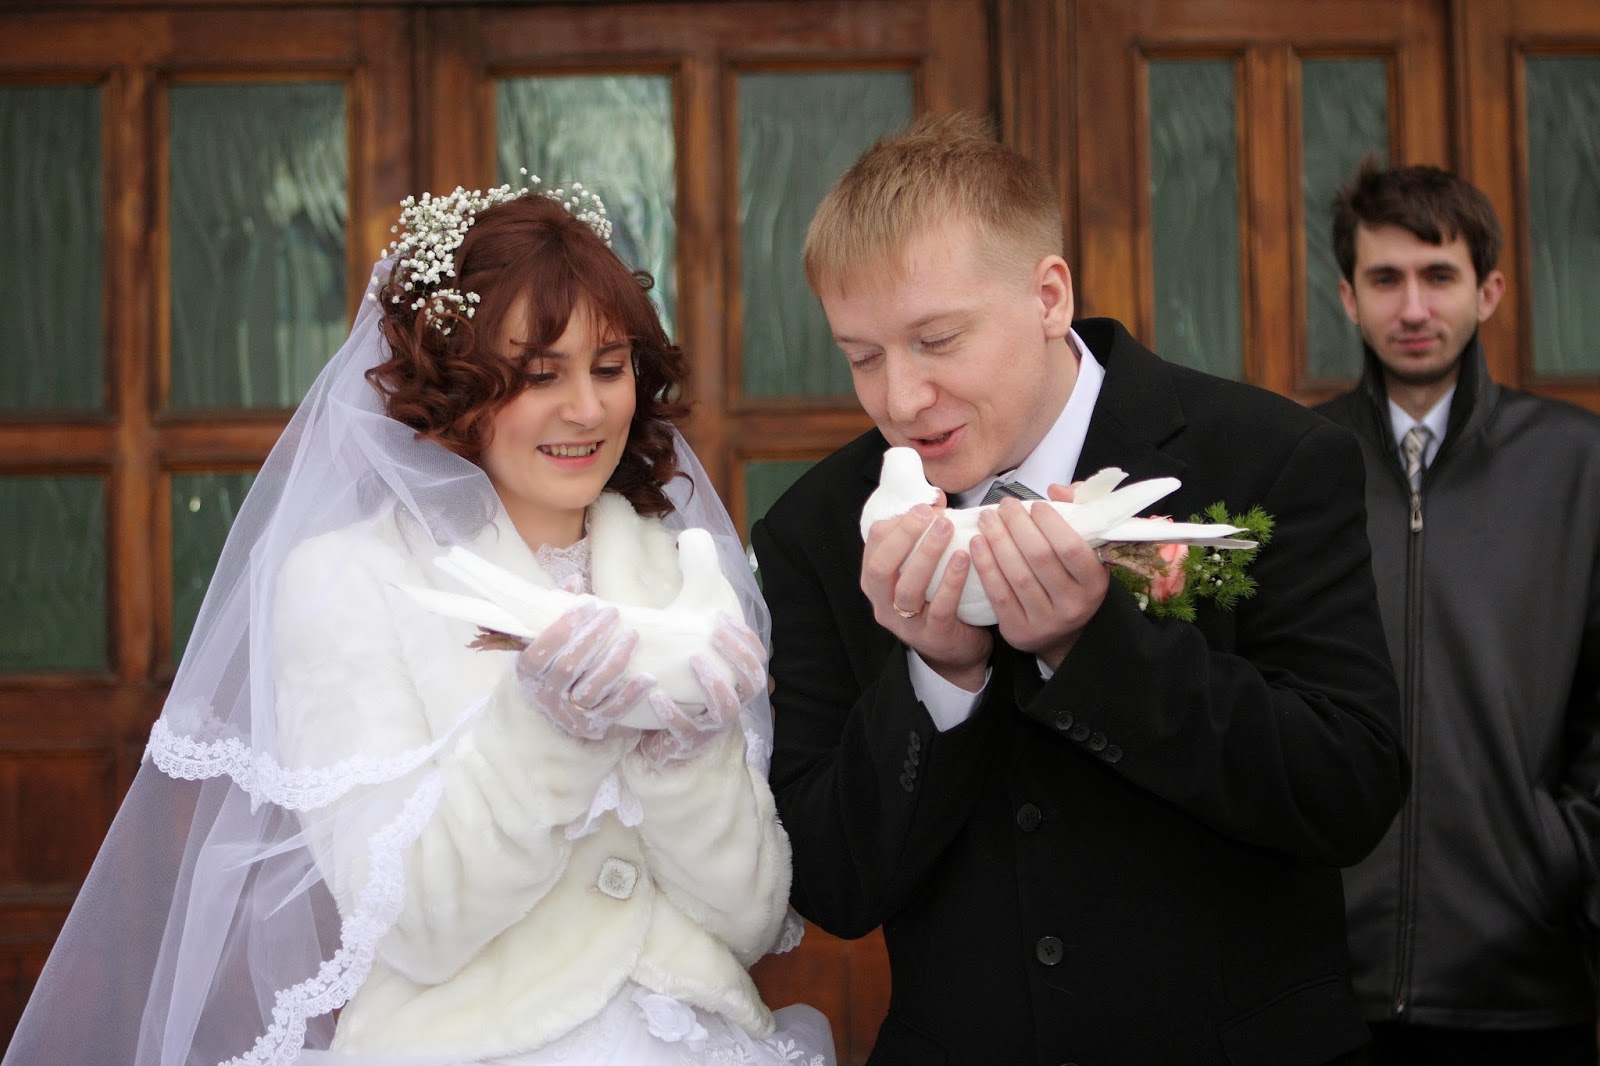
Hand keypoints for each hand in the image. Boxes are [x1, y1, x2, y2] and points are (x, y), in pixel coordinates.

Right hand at [515, 601, 654, 739]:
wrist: (555, 711)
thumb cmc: (553, 664)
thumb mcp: (547, 640)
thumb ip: (557, 609)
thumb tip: (574, 579)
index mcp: (528, 672)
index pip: (541, 650)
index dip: (564, 626)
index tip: (588, 605)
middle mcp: (545, 695)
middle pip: (569, 666)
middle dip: (593, 637)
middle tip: (613, 613)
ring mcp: (569, 714)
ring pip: (593, 688)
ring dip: (615, 660)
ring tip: (632, 636)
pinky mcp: (592, 726)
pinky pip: (613, 711)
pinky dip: (631, 695)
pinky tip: (648, 678)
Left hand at [637, 613, 764, 765]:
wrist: (659, 735)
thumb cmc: (678, 687)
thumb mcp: (690, 653)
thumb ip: (696, 623)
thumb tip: (697, 570)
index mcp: (736, 684)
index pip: (757, 659)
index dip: (745, 638)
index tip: (722, 616)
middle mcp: (732, 704)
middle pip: (752, 681)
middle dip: (737, 656)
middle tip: (714, 634)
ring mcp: (712, 726)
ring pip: (727, 709)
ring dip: (714, 682)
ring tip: (694, 659)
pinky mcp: (688, 742)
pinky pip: (685, 730)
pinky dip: (673, 713)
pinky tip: (657, 695)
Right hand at [861, 502, 991, 689]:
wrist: (956, 651)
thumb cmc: (938, 600)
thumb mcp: (923, 570)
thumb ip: (923, 538)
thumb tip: (935, 498)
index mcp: (876, 584)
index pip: (873, 547)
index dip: (895, 523)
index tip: (923, 506)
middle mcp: (884, 605)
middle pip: (880, 568)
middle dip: (904, 536)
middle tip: (931, 515)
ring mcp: (906, 625)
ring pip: (907, 588)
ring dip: (927, 554)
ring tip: (948, 529)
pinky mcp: (933, 637)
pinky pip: (940, 608)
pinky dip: (951, 581)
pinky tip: (964, 557)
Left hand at [969, 484, 1108, 669]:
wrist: (1062, 634)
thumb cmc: (1070, 580)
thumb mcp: (1084, 551)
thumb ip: (1077, 514)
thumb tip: (1056, 489)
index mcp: (1094, 583)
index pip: (1070, 547)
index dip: (1050, 522)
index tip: (1034, 505)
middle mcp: (1073, 605)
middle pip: (1039, 557)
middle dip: (1017, 525)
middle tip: (1003, 505)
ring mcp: (1046, 621)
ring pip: (1016, 574)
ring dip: (997, 540)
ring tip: (986, 518)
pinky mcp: (1019, 631)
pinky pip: (998, 593)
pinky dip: (985, 565)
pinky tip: (976, 543)